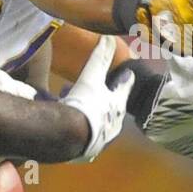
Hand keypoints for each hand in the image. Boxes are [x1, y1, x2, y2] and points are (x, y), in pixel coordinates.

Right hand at [62, 34, 132, 161]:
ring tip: (68, 101)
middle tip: (89, 87)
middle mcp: (113, 126)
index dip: (125, 80)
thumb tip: (109, 38)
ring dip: (85, 111)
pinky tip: (64, 123)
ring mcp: (100, 141)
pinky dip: (75, 127)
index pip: (125, 89)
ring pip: (95, 123)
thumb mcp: (91, 78)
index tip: (128, 75)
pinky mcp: (86, 153)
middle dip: (100, 96)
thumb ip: (100, 58)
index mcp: (118, 107)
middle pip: (110, 108)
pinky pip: (82, 137)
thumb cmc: (85, 105)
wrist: (70, 139)